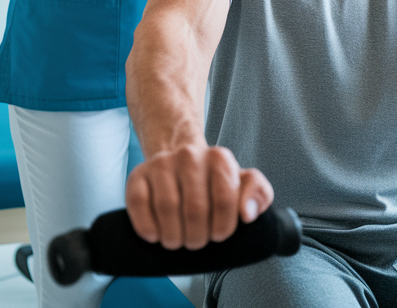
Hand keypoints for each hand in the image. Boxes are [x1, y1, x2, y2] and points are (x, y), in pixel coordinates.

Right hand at [125, 143, 273, 249]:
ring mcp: (161, 163)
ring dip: (173, 237)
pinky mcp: (137, 174)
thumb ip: (258, 194)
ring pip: (166, 208)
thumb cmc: (214, 181)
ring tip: (177, 241)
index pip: (225, 202)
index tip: (218, 235)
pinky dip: (147, 228)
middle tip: (196, 242)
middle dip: (197, 237)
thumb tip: (247, 214)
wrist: (180, 161)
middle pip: (194, 210)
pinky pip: (138, 204)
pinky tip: (156, 235)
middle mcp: (189, 155)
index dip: (222, 228)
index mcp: (220, 158)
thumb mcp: (245, 184)